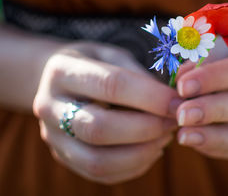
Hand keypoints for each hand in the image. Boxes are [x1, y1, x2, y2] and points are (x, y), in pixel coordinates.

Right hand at [33, 42, 179, 183]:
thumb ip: (139, 74)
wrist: (59, 81)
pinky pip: (99, 173)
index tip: (178, 102)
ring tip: (166, 137)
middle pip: (99, 128)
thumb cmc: (95, 64)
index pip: (111, 85)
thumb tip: (173, 99)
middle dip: (146, 128)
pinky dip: (132, 166)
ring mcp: (52, 136)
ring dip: (141, 153)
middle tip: (174, 122)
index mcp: (62, 70)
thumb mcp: (114, 55)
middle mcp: (49, 106)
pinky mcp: (62, 157)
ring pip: (97, 159)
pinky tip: (151, 150)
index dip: (150, 97)